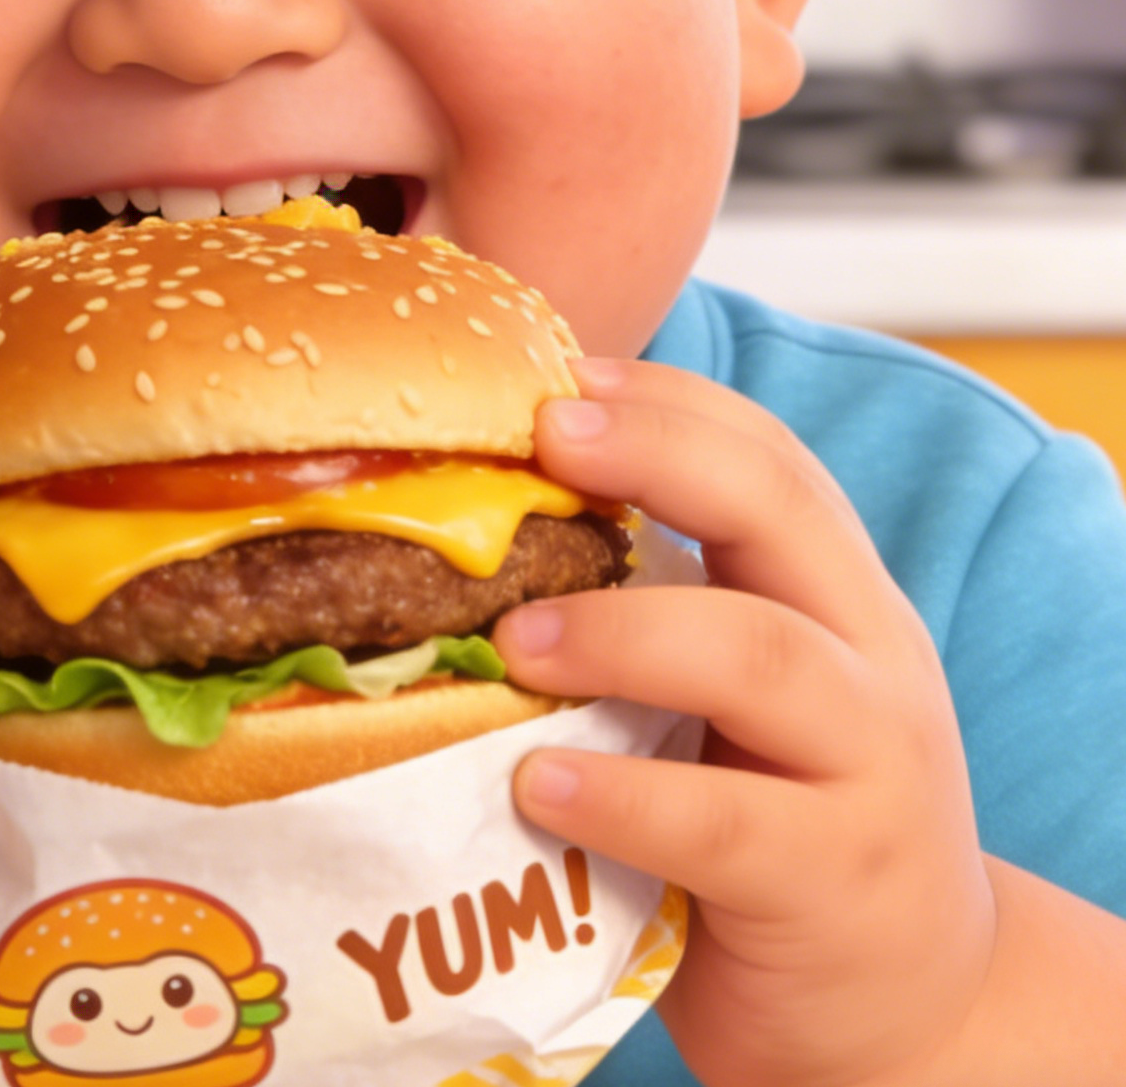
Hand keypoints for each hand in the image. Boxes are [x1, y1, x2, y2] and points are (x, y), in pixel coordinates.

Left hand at [494, 358, 993, 1086]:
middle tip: (544, 439)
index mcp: (834, 592)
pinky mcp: (840, 883)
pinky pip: (730, 825)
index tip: (559, 374)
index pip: (767, 454)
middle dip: (659, 455)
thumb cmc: (773, 813)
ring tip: (516, 639)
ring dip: (624, 632)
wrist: (908, 998)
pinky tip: (539, 786)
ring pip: (761, 658)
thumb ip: (654, 612)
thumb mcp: (735, 693)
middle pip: (779, 512)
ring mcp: (872, 770)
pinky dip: (627, 796)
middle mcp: (870, 656)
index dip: (666, 401)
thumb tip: (466, 532)